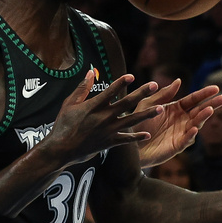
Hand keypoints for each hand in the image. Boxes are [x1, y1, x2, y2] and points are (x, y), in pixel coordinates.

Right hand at [44, 69, 161, 165]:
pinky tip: (148, 134)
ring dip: (147, 114)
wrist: (61, 149)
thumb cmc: (63, 125)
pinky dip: (137, 137)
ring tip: (160, 109)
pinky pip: (126, 139)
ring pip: (131, 120)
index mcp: (93, 106)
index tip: (132, 76)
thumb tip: (90, 73)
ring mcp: (108, 130)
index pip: (110, 91)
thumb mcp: (69, 104)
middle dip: (141, 93)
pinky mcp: (109, 142)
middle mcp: (104, 117)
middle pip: (126, 103)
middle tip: (153, 84)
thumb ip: (81, 88)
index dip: (121, 82)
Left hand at [134, 80, 221, 167]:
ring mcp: (181, 133)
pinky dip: (190, 135)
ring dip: (202, 118)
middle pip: (200, 111)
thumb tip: (179, 81)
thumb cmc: (138, 123)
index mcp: (176, 109)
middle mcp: (182, 120)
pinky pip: (186, 140)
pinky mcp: (177, 146)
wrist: (130, 144)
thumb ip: (163, 94)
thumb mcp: (148, 104)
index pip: (193, 100)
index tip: (216, 88)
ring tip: (209, 110)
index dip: (204, 94)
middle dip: (212, 104)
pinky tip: (194, 128)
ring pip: (196, 124)